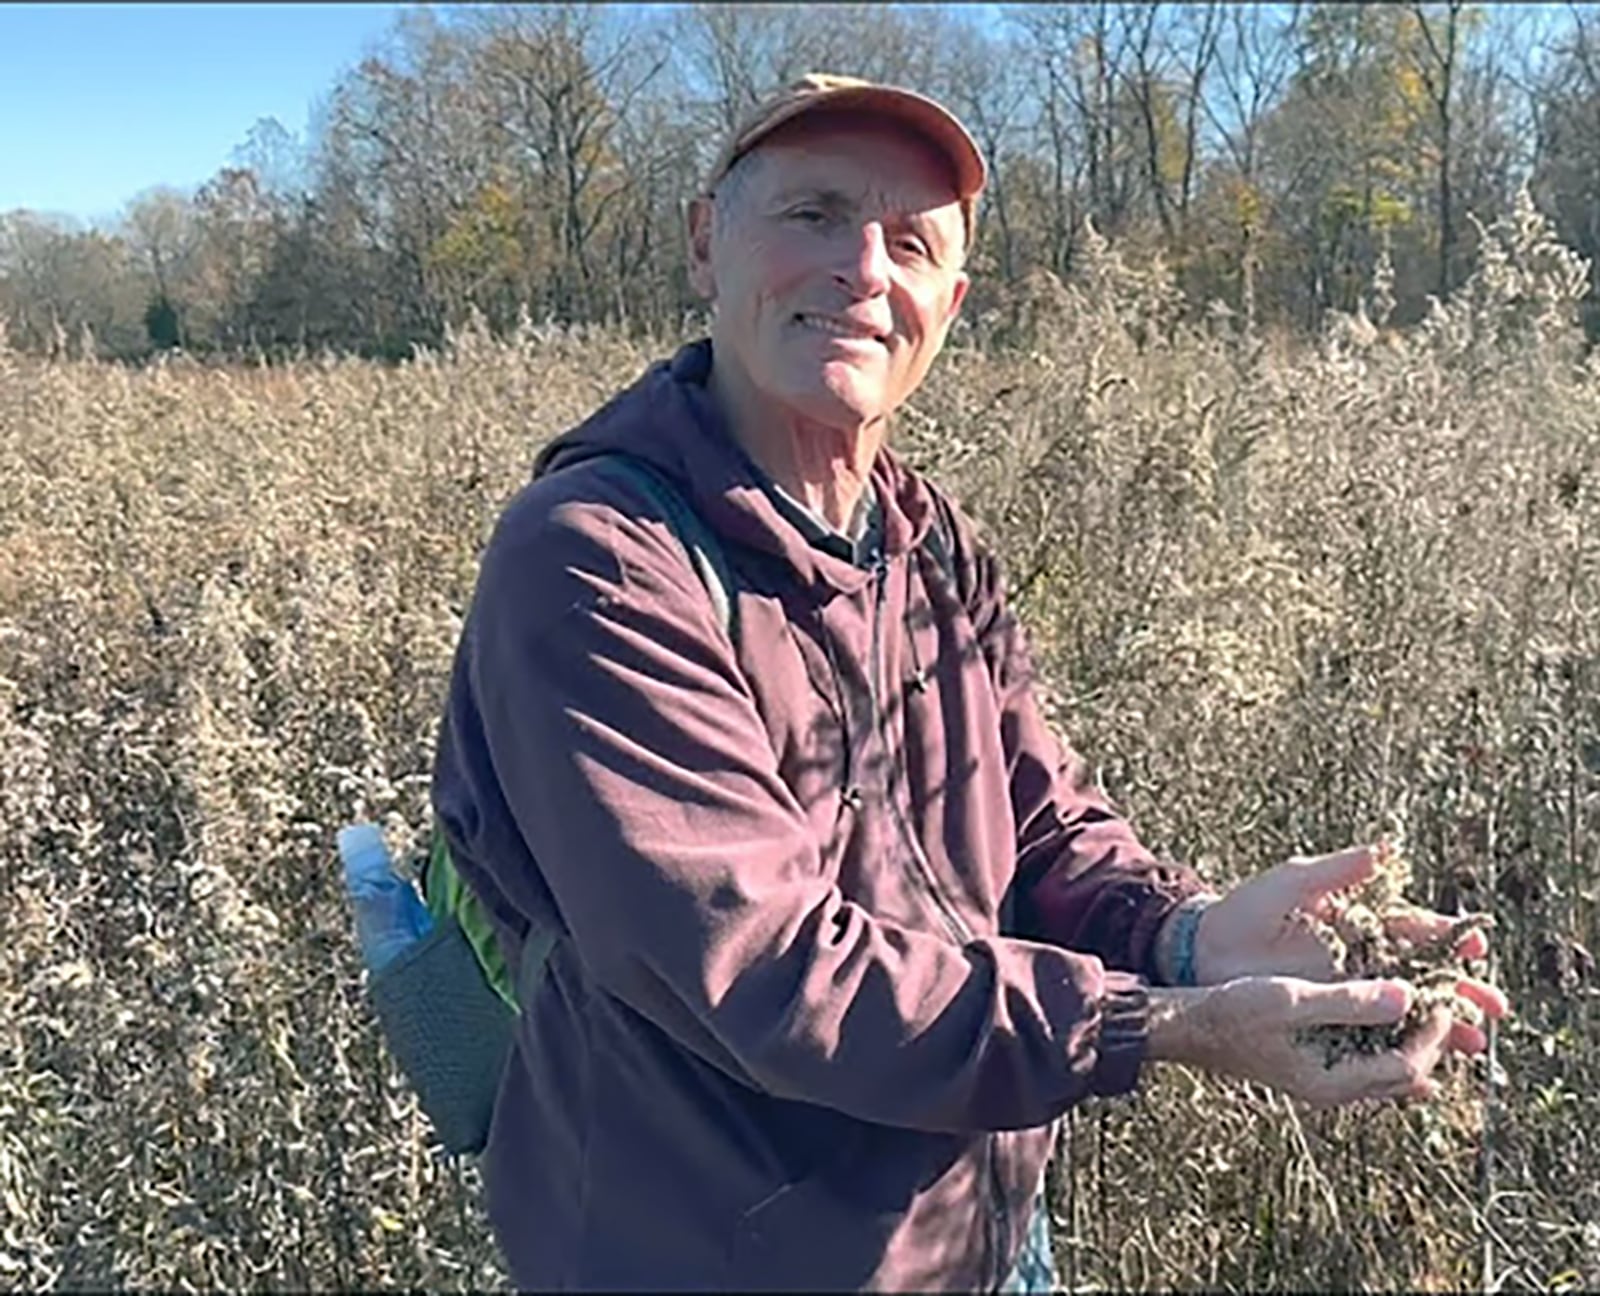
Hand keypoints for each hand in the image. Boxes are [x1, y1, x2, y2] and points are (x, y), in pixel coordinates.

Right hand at [1150, 976, 1454, 1106]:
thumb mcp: (1290, 999)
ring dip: (1412, 1038)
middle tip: (1448, 1000)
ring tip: (1431, 1004)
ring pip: (1388, 1067)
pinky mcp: (1316, 1063)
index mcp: (1331, 1081)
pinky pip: (1367, 1058)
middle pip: (1405, 1074)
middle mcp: (1334, 1088)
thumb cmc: (1232, 1011)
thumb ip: (1349, 1000)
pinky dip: (1386, 1036)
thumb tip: (1407, 995)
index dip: (1431, 1033)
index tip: (1440, 995)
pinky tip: (1394, 1013)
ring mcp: (1325, 1079)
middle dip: (1432, 1040)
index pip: (1406, 1067)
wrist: (1188, 1026)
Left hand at [1187, 845, 1506, 1044]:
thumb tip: (1384, 849)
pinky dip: (1399, 1051)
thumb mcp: (1291, 884)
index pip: (1417, 930)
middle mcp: (1362, 958)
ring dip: (1442, 1028)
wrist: (1204, 950)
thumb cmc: (1247, 910)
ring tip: (1475, 1046)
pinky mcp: (1330, 1018)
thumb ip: (1337, 871)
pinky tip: (1425, 1071)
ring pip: (1407, 1013)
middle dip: (1461, 992)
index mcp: (1361, 921)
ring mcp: (1348, 991)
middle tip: (1495, 1009)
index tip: (1476, 946)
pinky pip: (1373, 1038)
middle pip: (1424, 978)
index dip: (1449, 939)